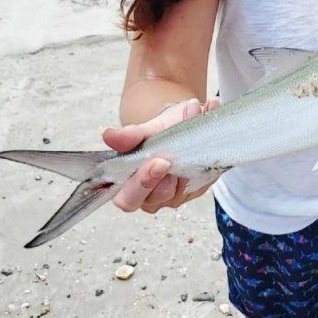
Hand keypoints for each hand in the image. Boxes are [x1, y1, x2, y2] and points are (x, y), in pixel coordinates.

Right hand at [102, 98, 219, 213]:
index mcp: (131, 188)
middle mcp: (155, 196)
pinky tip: (208, 118)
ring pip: (184, 187)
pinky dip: (209, 148)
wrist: (179, 123)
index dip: (142, 184)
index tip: (157, 161)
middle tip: (171, 156)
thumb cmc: (158, 132)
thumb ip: (129, 137)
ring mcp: (178, 194)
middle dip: (165, 176)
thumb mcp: (145, 130)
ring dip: (190, 155)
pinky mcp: (199, 187)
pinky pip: (206, 174)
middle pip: (158, 198)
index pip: (128, 200)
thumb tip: (108, 135)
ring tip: (191, 120)